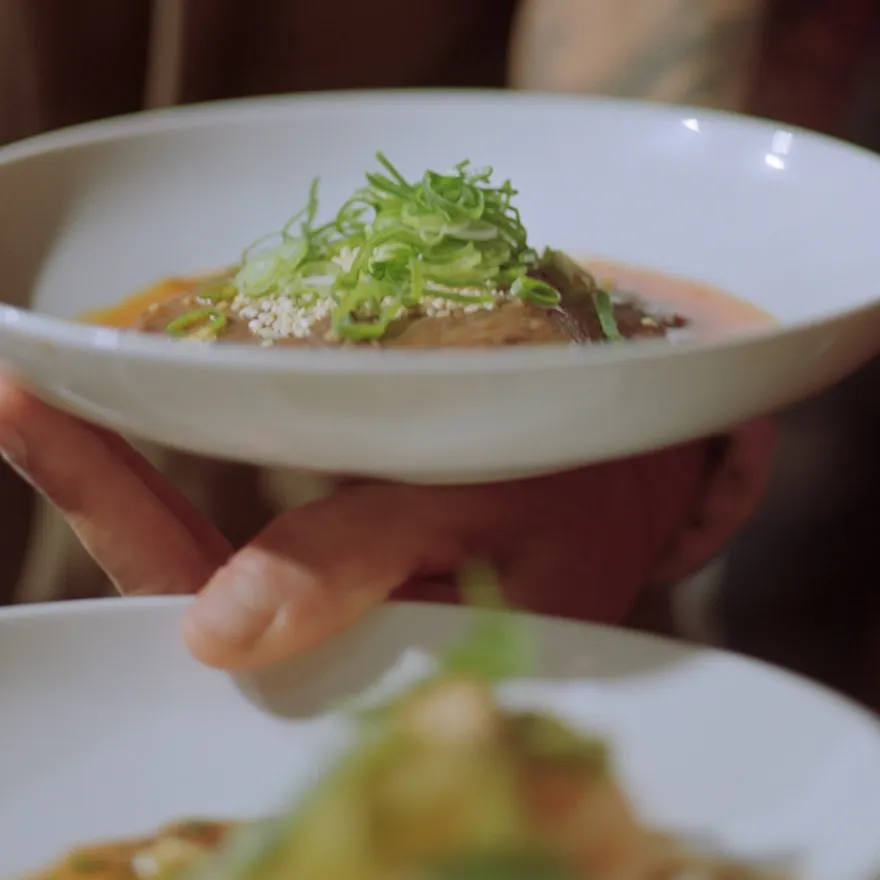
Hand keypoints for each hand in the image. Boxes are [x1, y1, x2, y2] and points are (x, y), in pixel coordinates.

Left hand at [0, 378, 772, 670]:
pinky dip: (217, 425)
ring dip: (142, 448)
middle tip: (29, 383)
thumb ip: (363, 560)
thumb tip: (214, 635)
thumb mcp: (494, 510)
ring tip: (71, 378)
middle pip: (186, 566)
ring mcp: (342, 568)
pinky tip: (183, 377)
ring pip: (217, 523)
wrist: (646, 463)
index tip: (34, 411)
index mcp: (370, 644)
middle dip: (100, 476)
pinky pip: (267, 480)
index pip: (214, 607)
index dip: (118, 516)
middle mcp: (340, 616)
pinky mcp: (358, 518)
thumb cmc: (592, 487)